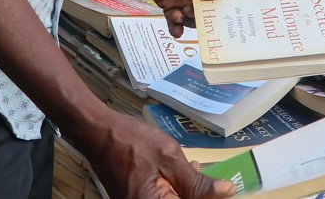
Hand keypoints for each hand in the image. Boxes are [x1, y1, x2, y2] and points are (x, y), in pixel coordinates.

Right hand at [76, 109, 235, 198]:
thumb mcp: (169, 157)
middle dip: (198, 194)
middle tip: (207, 177)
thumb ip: (197, 182)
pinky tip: (176, 172)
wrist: (97, 132)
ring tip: (191, 169)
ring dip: (187, 191)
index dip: (210, 198)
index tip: (224, 189)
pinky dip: (174, 190)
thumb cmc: (130, 141)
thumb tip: (227, 193)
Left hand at [124, 0, 225, 37]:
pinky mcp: (168, 3)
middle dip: (206, 16)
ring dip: (191, 21)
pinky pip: (174, 19)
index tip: (226, 15)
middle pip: (208, 9)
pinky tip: (176, 28)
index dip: (225, 4)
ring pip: (192, 18)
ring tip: (184, 14)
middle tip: (202, 18)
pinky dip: (176, 27)